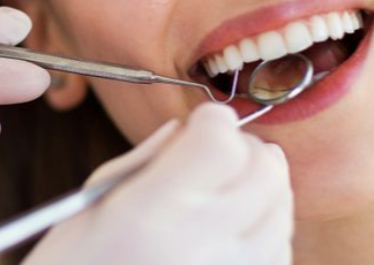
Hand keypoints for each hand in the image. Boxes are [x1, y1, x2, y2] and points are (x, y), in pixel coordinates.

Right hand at [24, 104, 293, 264]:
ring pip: (282, 210)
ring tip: (224, 190)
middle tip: (216, 150)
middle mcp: (201, 246)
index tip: (200, 122)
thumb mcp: (91, 203)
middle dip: (245, 147)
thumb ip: (146, 160)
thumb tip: (187, 129)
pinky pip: (280, 254)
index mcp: (152, 213)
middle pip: (264, 170)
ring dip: (261, 187)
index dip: (214, 121)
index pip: (220, 143)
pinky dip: (266, 230)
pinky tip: (233, 229)